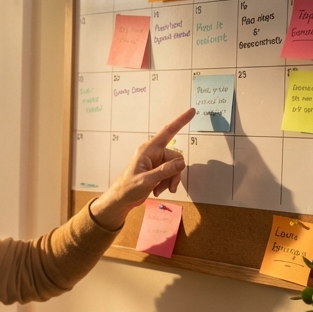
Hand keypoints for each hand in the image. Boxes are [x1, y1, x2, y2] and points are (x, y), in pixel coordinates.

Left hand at [90, 107, 193, 229]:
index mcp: (148, 150)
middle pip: (176, 158)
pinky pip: (171, 173)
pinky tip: (158, 190)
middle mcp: (153, 153)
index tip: (191, 111)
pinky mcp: (157, 171)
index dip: (180, 121)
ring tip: (160, 190)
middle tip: (168, 187)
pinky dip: (168, 183)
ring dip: (170, 180)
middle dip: (174, 173)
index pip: (168, 132)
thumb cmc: (128, 188)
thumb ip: (165, 171)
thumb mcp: (147, 180)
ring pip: (175, 167)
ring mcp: (155, 162)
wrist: (121, 200)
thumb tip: (181, 162)